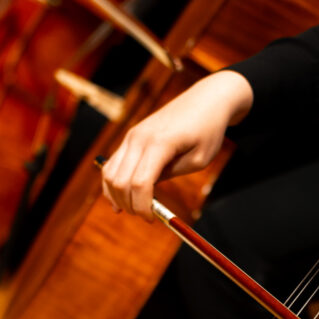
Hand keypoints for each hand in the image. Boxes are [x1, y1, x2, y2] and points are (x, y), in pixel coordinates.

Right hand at [102, 70, 253, 219]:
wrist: (207, 99)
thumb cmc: (208, 130)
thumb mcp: (199, 159)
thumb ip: (172, 173)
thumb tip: (148, 190)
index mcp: (160, 143)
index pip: (140, 183)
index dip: (143, 206)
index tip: (152, 219)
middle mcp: (139, 138)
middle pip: (119, 180)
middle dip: (129, 204)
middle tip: (145, 216)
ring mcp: (132, 136)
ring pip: (110, 172)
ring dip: (116, 195)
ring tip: (131, 210)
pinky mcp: (132, 136)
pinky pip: (112, 163)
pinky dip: (112, 182)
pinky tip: (119, 198)